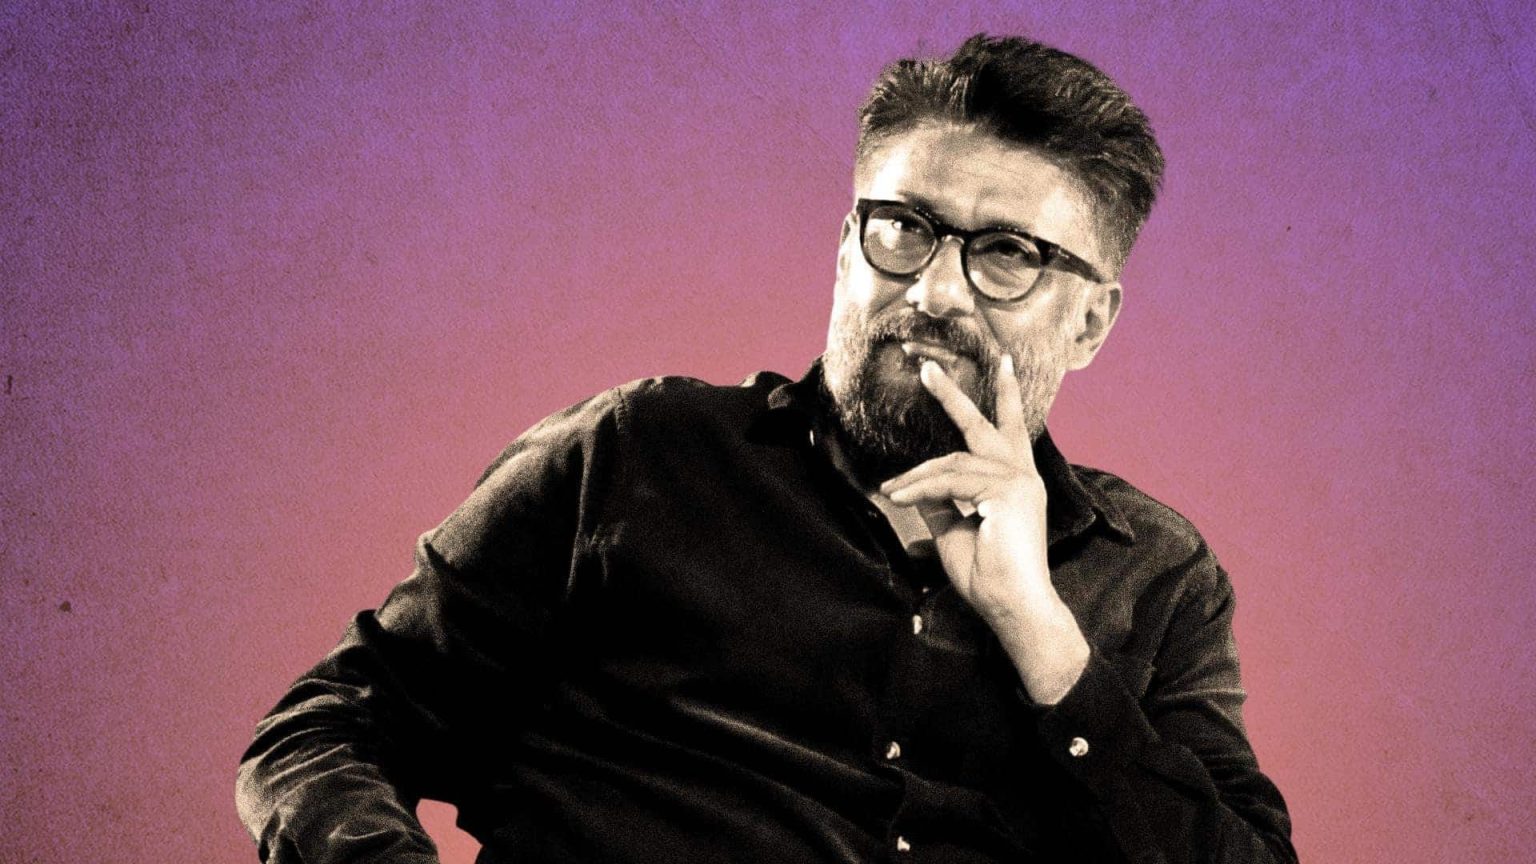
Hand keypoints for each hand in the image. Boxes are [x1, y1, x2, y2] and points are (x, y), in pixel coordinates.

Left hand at [878, 356, 1088, 703]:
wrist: (1011, 606)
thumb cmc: (987, 576)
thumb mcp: (954, 530)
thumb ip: (941, 501)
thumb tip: (916, 483)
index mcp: (1016, 482)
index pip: (1007, 432)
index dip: (1006, 397)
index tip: (1003, 364)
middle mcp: (1023, 475)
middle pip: (983, 425)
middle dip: (952, 396)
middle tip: (927, 368)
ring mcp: (1020, 481)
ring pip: (952, 464)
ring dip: (916, 478)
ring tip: (891, 492)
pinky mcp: (1010, 491)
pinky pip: (952, 481)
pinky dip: (922, 488)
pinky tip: (900, 497)